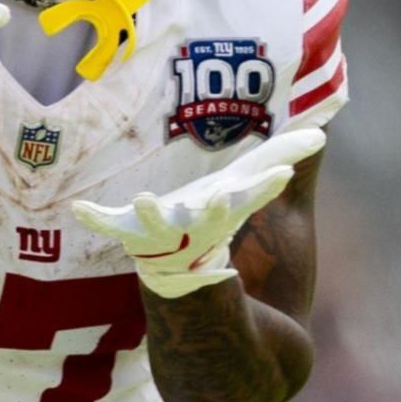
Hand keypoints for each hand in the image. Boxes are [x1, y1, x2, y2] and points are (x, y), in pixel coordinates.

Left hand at [72, 129, 326, 298]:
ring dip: (147, 212)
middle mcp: (191, 224)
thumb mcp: (245, 190)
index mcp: (220, 213)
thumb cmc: (212, 217)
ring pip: (150, 223)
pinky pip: (107, 224)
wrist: (178, 266)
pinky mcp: (126, 230)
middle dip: (208, 210)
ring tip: (144, 196)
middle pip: (201, 217)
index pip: (246, 200)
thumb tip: (320, 135)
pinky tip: (79, 208)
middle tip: (215, 198)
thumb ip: (276, 163)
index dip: (262, 189)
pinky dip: (95, 217)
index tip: (279, 173)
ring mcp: (156, 230)